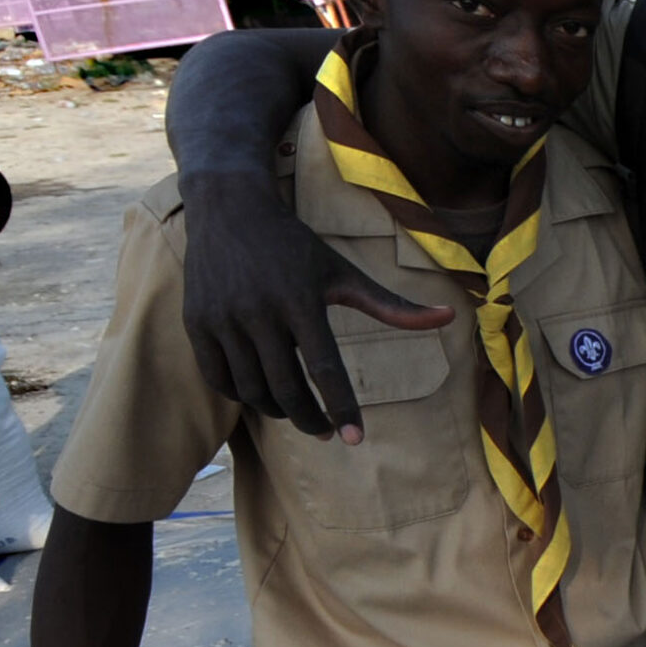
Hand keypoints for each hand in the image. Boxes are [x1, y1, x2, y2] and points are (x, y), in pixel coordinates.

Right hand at [180, 171, 455, 442]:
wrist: (229, 208)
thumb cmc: (295, 245)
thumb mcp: (344, 272)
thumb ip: (392, 305)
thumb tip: (449, 317)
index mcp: (300, 300)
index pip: (324, 368)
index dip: (341, 407)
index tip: (355, 438)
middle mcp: (259, 312)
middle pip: (287, 389)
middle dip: (310, 420)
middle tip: (327, 432)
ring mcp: (223, 319)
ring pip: (252, 390)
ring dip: (278, 412)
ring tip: (298, 413)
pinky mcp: (196, 323)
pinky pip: (220, 379)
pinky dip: (243, 397)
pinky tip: (263, 396)